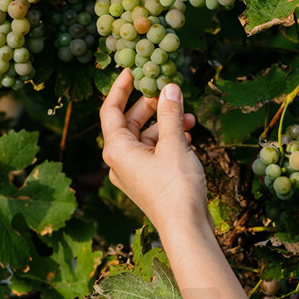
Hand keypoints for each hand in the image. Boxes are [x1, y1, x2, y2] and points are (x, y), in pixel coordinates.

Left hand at [99, 70, 206, 232]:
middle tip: (167, 89)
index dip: (120, 88)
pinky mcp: (148, 181)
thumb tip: (169, 88)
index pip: (110, 110)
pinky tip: (187, 133)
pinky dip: (169, 140)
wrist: (186, 227)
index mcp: (116, 149)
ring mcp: (134, 172)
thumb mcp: (174, 144)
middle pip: (130, 123)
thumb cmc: (175, 187)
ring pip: (146, 138)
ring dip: (166, 123)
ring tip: (187, 114)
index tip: (132, 70)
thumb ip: (170, 113)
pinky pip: (154, 152)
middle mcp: (119, 161)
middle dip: (151, 105)